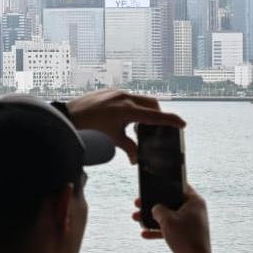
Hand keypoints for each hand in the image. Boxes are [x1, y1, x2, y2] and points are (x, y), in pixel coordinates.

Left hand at [64, 89, 184, 162]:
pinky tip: (126, 117)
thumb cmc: (90, 127)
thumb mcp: (113, 138)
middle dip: (159, 115)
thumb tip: (137, 160)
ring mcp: (118, 93)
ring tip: (141, 124)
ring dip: (146, 110)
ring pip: (142, 99)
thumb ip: (129, 147)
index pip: (156, 116)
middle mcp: (126, 98)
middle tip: (160, 127)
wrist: (69, 114)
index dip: (171, 120)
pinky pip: (130, 97)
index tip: (182, 124)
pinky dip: (135, 106)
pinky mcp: (112, 91)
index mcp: (128, 110)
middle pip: (153, 104)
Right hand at [132, 184, 212, 252]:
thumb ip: (158, 209)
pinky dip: (158, 230)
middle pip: (169, 202)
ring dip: (152, 218)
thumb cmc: (185, 236)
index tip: (151, 186)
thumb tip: (155, 208)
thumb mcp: (167, 219)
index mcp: (194, 201)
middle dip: (152, 204)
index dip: (164, 186)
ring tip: (136, 218)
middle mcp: (193, 210)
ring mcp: (188, 222)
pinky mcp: (184, 233)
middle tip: (138, 203)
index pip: (179, 186)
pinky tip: (144, 233)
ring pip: (167, 216)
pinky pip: (169, 228)